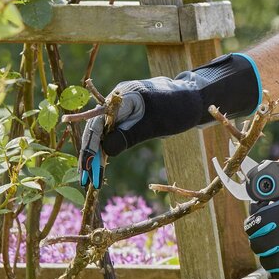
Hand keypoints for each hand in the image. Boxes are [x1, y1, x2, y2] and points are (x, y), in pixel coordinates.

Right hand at [78, 53, 261, 188]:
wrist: (192, 98)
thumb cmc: (178, 107)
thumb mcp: (157, 123)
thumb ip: (132, 134)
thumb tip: (105, 151)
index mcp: (122, 96)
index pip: (98, 123)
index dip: (91, 148)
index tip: (89, 169)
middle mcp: (115, 101)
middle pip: (95, 130)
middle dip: (89, 156)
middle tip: (86, 182)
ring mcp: (119, 110)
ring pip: (100, 134)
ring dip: (94, 156)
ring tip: (89, 181)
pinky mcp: (125, 119)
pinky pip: (110, 136)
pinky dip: (105, 152)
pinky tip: (98, 169)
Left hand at [245, 162, 278, 278]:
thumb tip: (278, 175)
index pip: (256, 220)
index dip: (254, 220)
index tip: (258, 219)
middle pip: (259, 242)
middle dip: (259, 237)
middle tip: (266, 232)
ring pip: (269, 261)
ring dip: (268, 255)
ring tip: (275, 248)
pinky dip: (277, 274)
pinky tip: (277, 267)